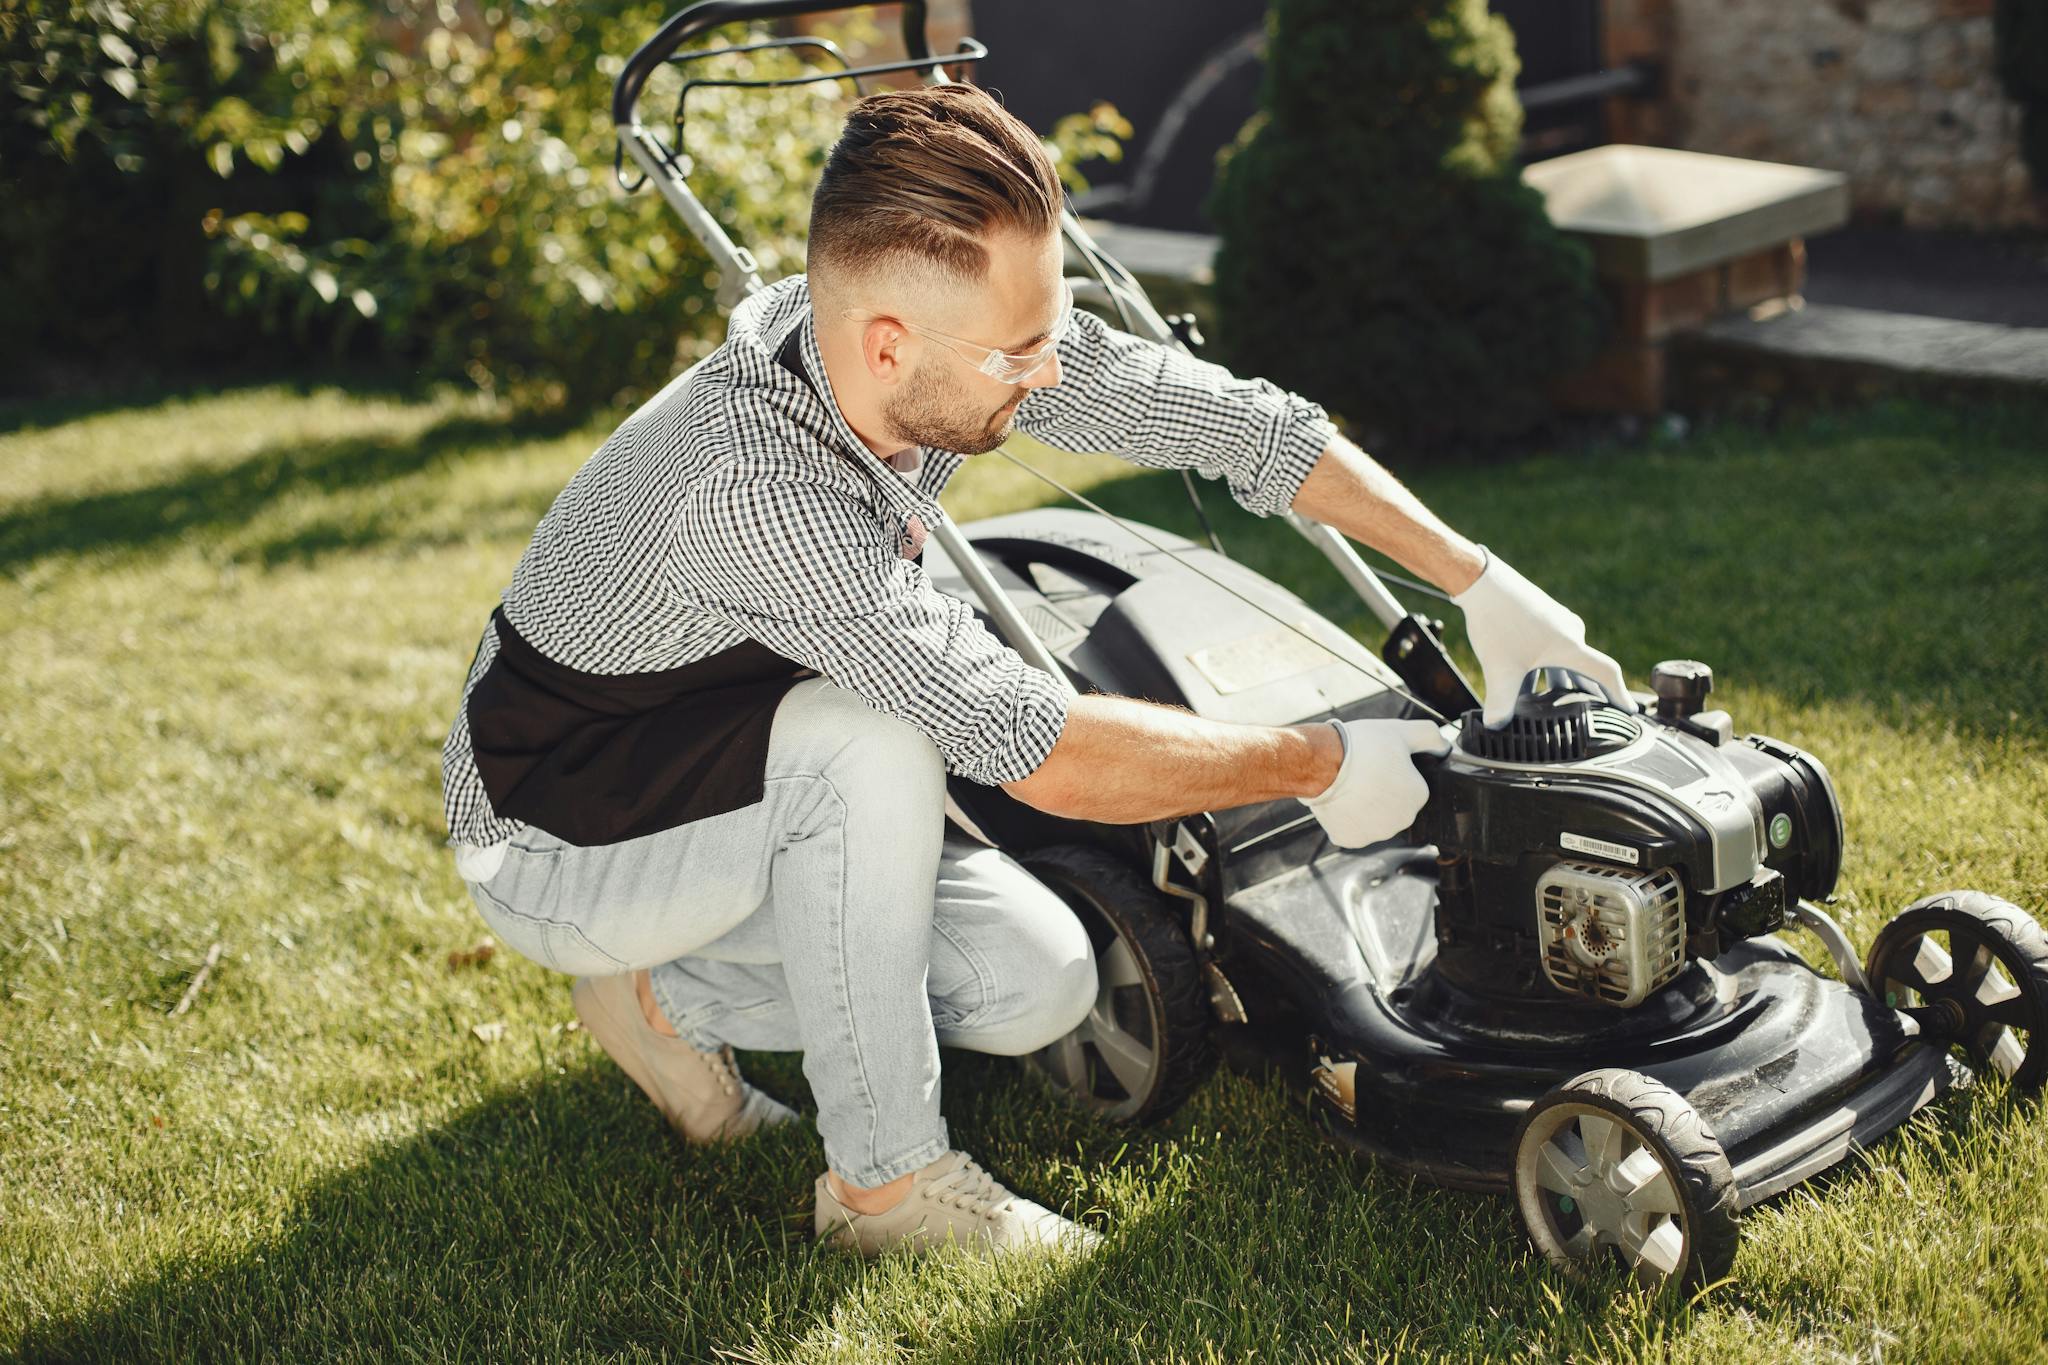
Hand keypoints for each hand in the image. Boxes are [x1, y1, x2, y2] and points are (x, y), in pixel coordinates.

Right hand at [1299, 718, 1450, 848]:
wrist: (1322, 763)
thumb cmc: (1362, 747)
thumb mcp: (1402, 731)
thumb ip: (1431, 737)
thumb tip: (1444, 747)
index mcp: (1418, 796)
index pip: (1411, 786)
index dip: (1395, 773)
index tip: (1380, 764)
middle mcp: (1402, 821)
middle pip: (1393, 806)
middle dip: (1382, 793)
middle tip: (1365, 773)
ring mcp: (1375, 834)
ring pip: (1373, 820)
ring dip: (1365, 807)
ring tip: (1350, 785)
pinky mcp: (1351, 840)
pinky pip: (1352, 830)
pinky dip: (1346, 819)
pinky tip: (1340, 801)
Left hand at [1451, 547, 1634, 727]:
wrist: (1480, 581)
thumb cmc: (1496, 622)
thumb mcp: (1499, 668)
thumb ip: (1500, 703)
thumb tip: (1496, 727)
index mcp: (1570, 646)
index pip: (1606, 673)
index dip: (1620, 694)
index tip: (1629, 711)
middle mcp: (1571, 633)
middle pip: (1586, 670)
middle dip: (1587, 695)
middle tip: (1592, 716)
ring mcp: (1557, 624)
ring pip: (1565, 661)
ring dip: (1560, 683)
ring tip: (1552, 706)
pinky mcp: (1542, 618)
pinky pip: (1552, 650)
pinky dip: (1546, 669)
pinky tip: (1526, 683)